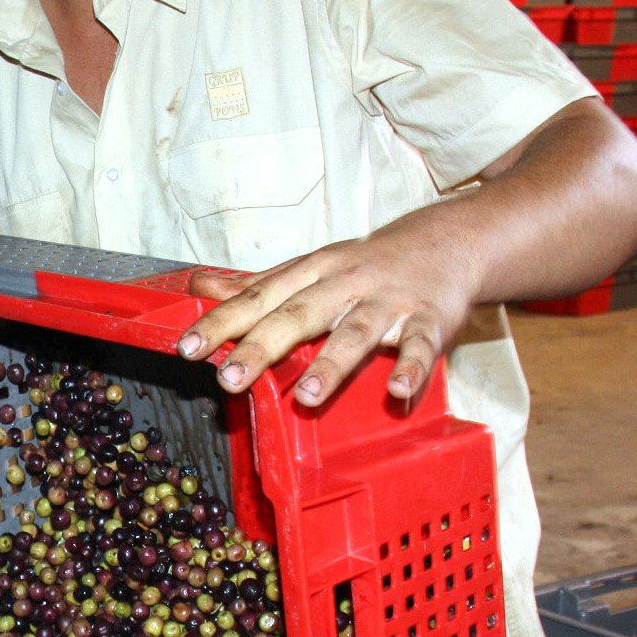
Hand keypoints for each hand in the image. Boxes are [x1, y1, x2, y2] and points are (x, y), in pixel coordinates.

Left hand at [177, 215, 471, 407]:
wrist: (448, 240)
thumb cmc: (368, 262)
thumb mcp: (311, 266)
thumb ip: (257, 284)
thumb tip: (199, 287)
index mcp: (314, 272)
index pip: (260, 297)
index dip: (222, 322)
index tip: (187, 348)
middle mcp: (347, 285)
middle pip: (299, 315)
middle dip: (262, 347)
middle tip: (228, 379)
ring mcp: (389, 303)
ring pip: (356, 333)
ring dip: (332, 363)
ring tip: (307, 396)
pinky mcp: (429, 319)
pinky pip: (420, 345)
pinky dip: (412, 368)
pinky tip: (397, 391)